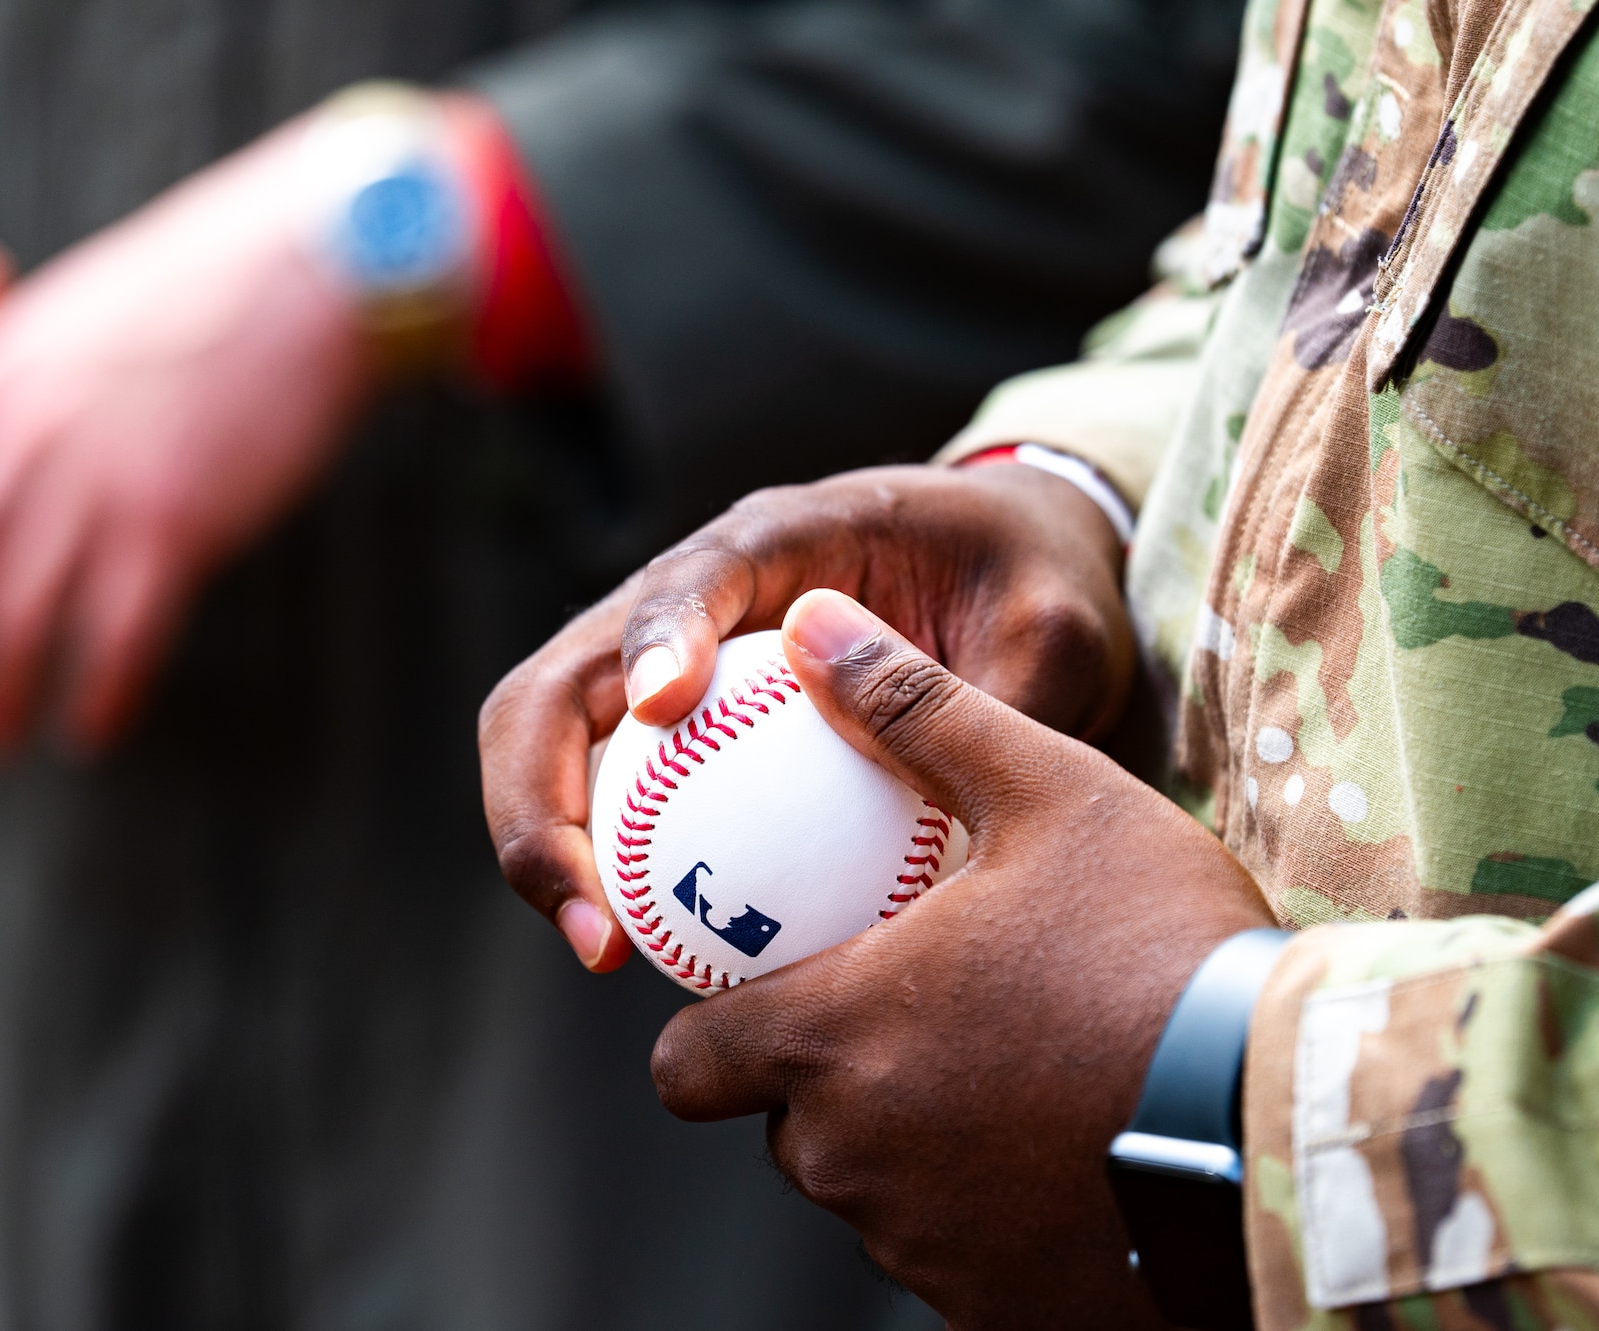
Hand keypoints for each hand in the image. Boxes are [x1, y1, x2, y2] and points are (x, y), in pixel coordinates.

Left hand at [0, 120, 375, 756]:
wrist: (307, 271)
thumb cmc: (205, 296)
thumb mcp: (75, 327)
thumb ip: (19, 394)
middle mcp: (24, 440)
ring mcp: (98, 482)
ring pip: (13, 622)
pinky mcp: (176, 518)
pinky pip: (118, 633)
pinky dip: (98, 693)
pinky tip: (94, 728)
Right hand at [478, 462, 1133, 969]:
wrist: (1013, 571)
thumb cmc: (1035, 586)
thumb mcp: (1059, 626)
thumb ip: (1006, 697)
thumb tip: (944, 804)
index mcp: (785, 538)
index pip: (694, 576)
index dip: (658, 635)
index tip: (661, 710)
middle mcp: (699, 593)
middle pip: (561, 678)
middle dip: (540, 793)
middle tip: (594, 914)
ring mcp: (672, 661)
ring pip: (555, 743)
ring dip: (547, 845)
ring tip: (603, 950)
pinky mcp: (678, 728)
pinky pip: (614, 797)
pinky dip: (604, 868)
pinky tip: (647, 953)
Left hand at [651, 589, 1272, 1327]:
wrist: (1283, 1118)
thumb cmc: (1161, 948)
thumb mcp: (1049, 797)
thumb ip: (915, 711)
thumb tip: (816, 623)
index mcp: (834, 1034)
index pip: (686, 1064)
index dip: (716, 1028)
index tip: (782, 989)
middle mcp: (851, 1156)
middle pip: (783, 1126)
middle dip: (830, 1078)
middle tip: (928, 1017)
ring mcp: (919, 1244)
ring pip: (868, 1189)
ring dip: (909, 1141)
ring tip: (1013, 1070)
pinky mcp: (989, 1303)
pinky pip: (947, 1254)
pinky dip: (981, 1210)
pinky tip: (1062, 1148)